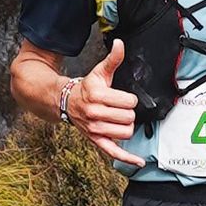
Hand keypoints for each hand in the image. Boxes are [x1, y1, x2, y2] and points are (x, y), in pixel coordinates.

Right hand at [67, 37, 141, 167]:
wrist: (67, 102)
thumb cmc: (88, 87)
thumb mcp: (100, 72)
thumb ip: (113, 59)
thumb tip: (120, 43)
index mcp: (97, 96)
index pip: (128, 102)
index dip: (129, 99)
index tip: (123, 98)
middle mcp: (95, 114)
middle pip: (129, 117)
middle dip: (128, 112)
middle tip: (119, 108)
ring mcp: (95, 129)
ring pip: (126, 133)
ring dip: (126, 127)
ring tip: (118, 120)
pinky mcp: (96, 141)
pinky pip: (114, 152)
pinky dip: (127, 158)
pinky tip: (139, 161)